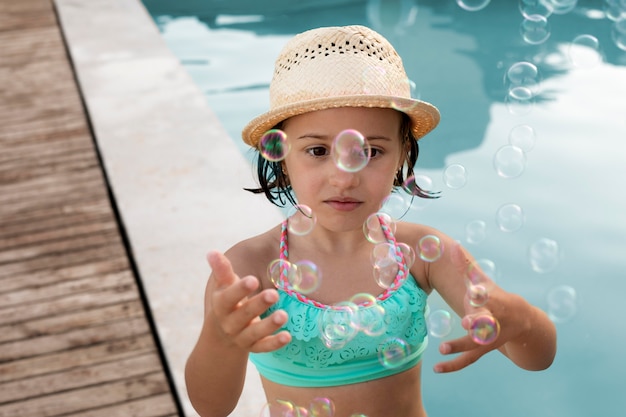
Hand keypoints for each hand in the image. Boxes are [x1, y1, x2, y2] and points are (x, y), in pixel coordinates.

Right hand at [206, 251, 291, 352]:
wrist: (220, 336)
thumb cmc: (227, 301)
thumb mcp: (224, 286)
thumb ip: (222, 270)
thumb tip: (212, 252)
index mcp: (222, 305)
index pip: (229, 297)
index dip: (240, 289)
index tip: (253, 280)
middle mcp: (230, 323)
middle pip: (244, 314)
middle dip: (258, 305)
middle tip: (274, 294)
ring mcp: (241, 337)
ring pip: (255, 333)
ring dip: (269, 325)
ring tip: (284, 315)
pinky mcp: (253, 347)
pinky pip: (264, 347)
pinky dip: (275, 343)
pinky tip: (287, 336)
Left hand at [432, 243, 532, 372]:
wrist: (523, 322)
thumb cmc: (496, 296)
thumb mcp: (482, 281)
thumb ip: (465, 266)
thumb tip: (451, 245)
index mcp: (493, 302)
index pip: (487, 297)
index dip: (482, 295)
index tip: (475, 292)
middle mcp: (494, 321)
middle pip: (486, 323)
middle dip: (477, 323)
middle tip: (466, 323)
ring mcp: (490, 338)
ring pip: (475, 344)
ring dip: (459, 346)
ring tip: (441, 348)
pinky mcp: (483, 350)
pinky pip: (468, 360)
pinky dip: (453, 366)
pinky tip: (437, 369)